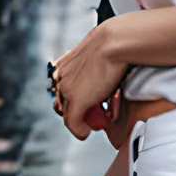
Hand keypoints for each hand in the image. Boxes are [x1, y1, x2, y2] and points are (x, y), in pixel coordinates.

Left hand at [51, 21, 128, 140]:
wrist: (114, 43)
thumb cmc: (113, 43)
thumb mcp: (97, 53)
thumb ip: (94, 63)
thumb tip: (104, 70)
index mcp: (63, 65)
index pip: (61, 88)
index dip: (71, 98)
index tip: (85, 102)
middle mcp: (61, 77)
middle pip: (62, 102)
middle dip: (73, 111)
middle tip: (87, 116)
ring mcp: (67, 90)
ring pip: (67, 114)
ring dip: (79, 122)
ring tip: (90, 124)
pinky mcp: (76, 101)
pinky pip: (73, 123)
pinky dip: (79, 131)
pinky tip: (86, 133)